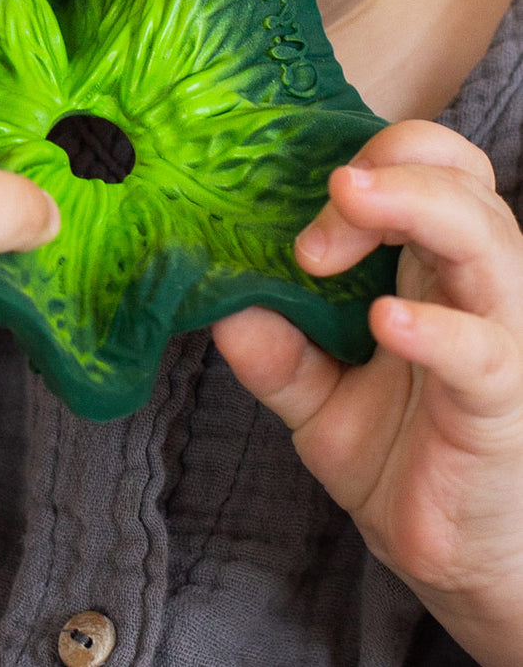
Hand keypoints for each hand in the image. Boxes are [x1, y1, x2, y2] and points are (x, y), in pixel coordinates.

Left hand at [212, 120, 522, 662]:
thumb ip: (273, 351)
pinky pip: (481, 349)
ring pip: (485, 238)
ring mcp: (496, 335)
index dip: (366, 162)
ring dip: (414, 205)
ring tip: (347, 204)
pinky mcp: (499, 399)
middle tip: (328, 195)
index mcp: (426, 266)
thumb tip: (219, 307)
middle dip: (389, 168)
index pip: (423, 165)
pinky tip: (385, 321)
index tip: (297, 213)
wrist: (448, 552)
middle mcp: (469, 285)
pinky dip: (435, 328)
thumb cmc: (397, 453)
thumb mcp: (314, 396)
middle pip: (459, 178)